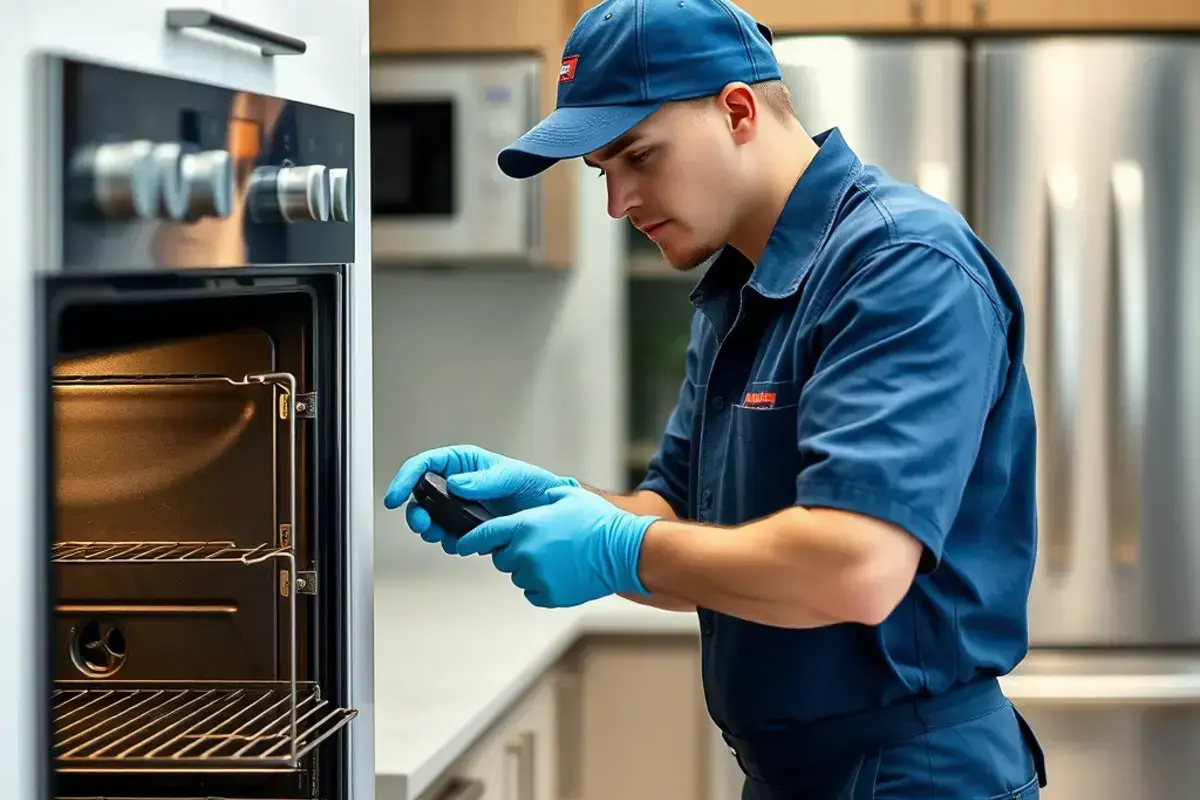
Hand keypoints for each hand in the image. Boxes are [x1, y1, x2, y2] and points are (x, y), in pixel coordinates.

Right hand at [383, 444, 578, 553]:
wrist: (550, 514)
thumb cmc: (535, 486)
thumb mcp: (513, 476)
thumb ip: (486, 480)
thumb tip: (457, 484)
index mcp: (463, 463)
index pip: (425, 464)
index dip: (405, 479)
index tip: (395, 497)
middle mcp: (457, 484)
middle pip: (421, 495)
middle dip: (417, 512)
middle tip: (423, 525)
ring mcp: (461, 507)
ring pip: (431, 518)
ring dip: (432, 530)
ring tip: (444, 536)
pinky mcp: (468, 527)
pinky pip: (449, 536)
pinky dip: (450, 542)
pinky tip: (461, 543)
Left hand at [454, 485, 659, 607]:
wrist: (623, 552)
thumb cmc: (598, 522)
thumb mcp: (568, 496)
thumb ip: (542, 498)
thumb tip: (534, 499)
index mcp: (525, 526)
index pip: (484, 535)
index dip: (470, 540)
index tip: (461, 545)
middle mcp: (525, 553)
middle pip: (501, 557)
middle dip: (514, 551)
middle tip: (541, 544)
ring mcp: (536, 576)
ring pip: (518, 575)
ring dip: (529, 568)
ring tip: (557, 558)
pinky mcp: (549, 595)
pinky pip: (533, 592)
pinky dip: (542, 585)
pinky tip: (562, 572)